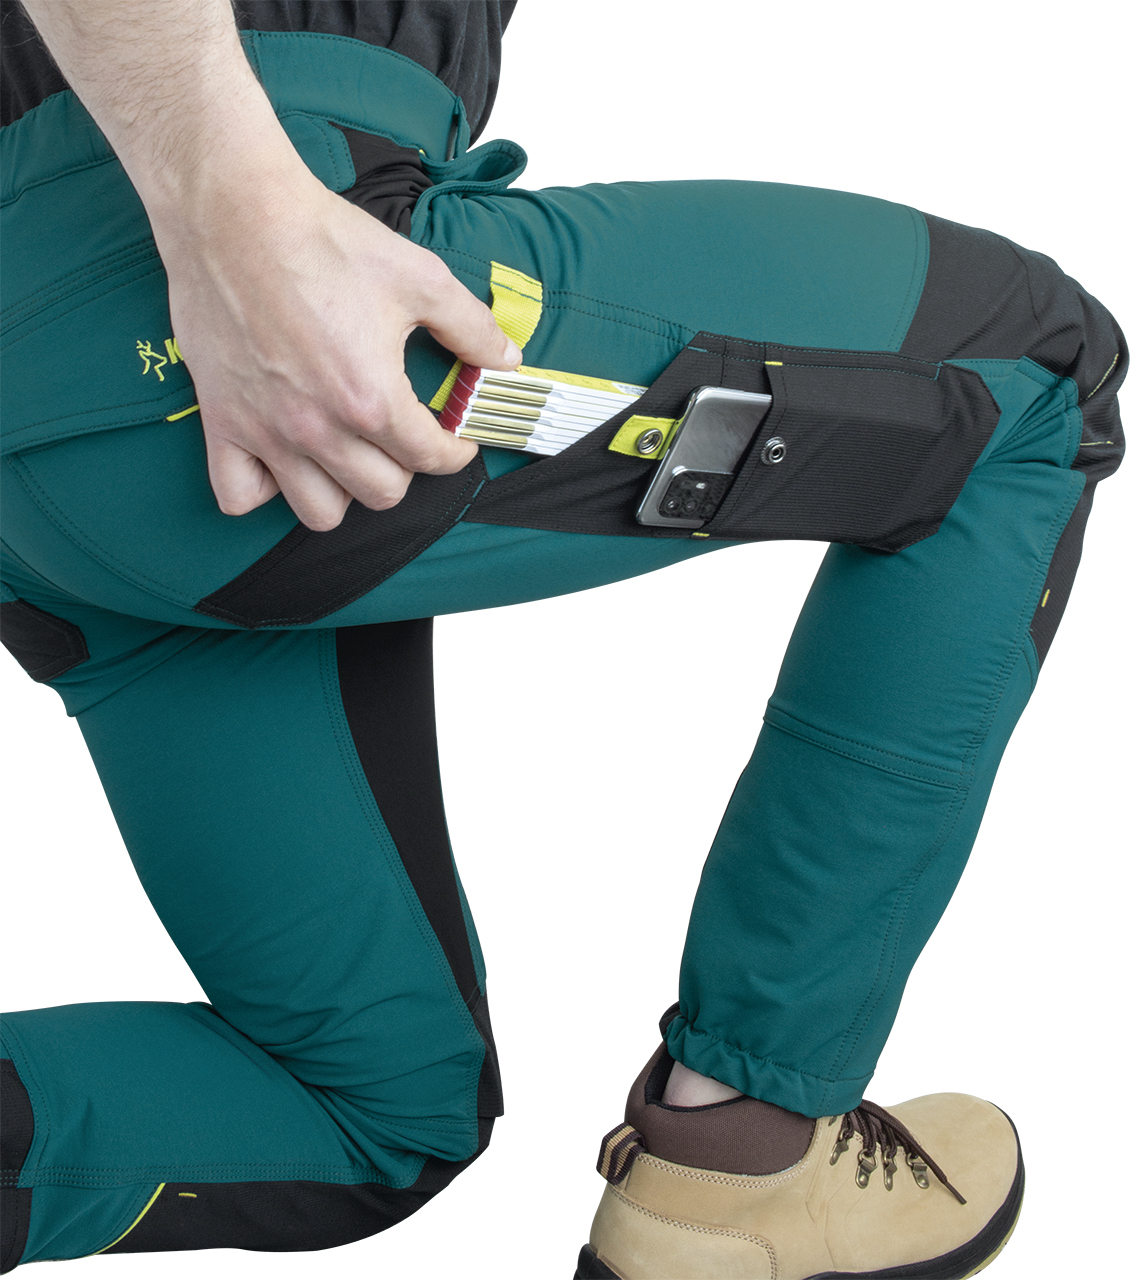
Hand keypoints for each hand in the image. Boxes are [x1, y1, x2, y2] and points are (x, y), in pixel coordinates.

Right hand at [21, 0, 519, 532]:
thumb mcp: (419, 277)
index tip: (455, 439)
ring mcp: (266, 431)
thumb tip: (508, 360)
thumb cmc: (325, 240)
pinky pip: (239, 497)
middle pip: (382, 493)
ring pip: (319, 511)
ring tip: (348, 453)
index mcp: (371, 397)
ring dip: (342, 490)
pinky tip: (282, 460)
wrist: (234, 210)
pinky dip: (264, 490)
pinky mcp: (222, 422)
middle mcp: (319, 426)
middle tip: (402, 437)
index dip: (455, 451)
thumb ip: (471, 327)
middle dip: (404, 469)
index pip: (430, 459)